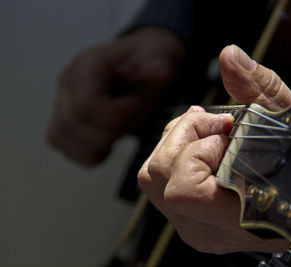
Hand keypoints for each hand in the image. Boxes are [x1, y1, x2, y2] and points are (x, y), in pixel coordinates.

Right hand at [46, 27, 184, 165]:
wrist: (142, 65)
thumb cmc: (148, 64)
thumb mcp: (159, 60)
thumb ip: (160, 67)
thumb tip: (163, 71)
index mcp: (85, 64)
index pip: (85, 103)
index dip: (114, 113)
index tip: (135, 105)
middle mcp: (66, 83)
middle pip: (71, 124)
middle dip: (108, 130)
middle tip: (129, 118)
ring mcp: (60, 104)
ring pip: (62, 138)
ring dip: (98, 143)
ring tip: (120, 128)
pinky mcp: (63, 124)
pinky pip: (67, 149)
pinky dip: (91, 153)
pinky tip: (110, 141)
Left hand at [138, 45, 290, 253]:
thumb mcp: (287, 119)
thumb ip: (258, 87)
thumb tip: (229, 56)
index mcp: (235, 218)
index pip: (183, 188)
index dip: (201, 150)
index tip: (230, 132)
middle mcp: (209, 231)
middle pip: (156, 175)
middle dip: (183, 135)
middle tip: (217, 123)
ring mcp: (196, 229)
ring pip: (152, 179)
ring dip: (176, 143)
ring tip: (207, 130)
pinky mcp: (190, 221)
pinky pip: (160, 184)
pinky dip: (174, 155)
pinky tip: (200, 145)